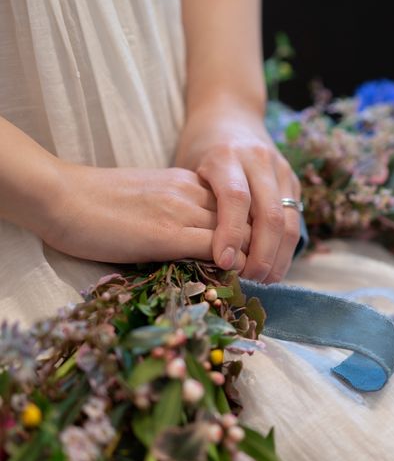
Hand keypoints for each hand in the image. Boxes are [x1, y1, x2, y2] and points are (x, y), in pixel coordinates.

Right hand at [38, 164, 249, 265]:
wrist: (61, 196)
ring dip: (252, 257)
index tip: (254, 250)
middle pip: (246, 217)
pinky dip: (232, 264)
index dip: (251, 229)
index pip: (238, 205)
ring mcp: (181, 212)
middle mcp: (192, 193)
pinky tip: (236, 278)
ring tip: (257, 278)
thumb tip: (197, 237)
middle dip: (261, 244)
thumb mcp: (150, 198)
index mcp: (187, 182)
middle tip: (265, 269)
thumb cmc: (97, 202)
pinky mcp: (167, 235)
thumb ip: (178, 211)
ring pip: (239, 232)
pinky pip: (216, 248)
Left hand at [175, 102, 300, 282]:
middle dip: (262, 254)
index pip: (235, 199)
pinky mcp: (293, 179)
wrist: (230, 114)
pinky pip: (294, 217)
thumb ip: (198, 205)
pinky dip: (286, 245)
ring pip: (288, 220)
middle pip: (269, 214)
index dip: (231, 234)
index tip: (224, 264)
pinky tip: (275, 263)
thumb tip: (199, 255)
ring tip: (266, 280)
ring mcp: (281, 168)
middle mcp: (258, 159)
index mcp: (226, 155)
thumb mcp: (189, 170)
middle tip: (250, 280)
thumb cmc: (201, 149)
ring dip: (280, 255)